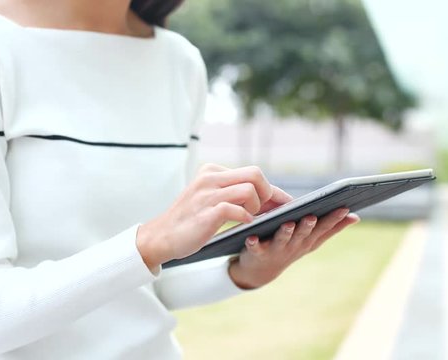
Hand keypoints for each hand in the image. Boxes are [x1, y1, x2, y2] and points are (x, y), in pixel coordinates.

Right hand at [136, 163, 292, 271]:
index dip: (273, 190)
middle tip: (264, 212)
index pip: (252, 173)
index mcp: (212, 171)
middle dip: (268, 194)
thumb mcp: (211, 199)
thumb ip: (235, 194)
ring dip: (256, 207)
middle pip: (256, 174)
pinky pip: (236, 209)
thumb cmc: (191, 221)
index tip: (286, 203)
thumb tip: (272, 199)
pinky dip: (245, 217)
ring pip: (249, 190)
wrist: (161, 237)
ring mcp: (207, 194)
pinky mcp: (206, 212)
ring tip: (250, 218)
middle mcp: (210, 178)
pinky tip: (243, 224)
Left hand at [228, 208, 359, 288]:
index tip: (344, 207)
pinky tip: (251, 237)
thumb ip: (331, 228)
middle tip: (311, 216)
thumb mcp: (312, 239)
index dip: (334, 219)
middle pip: (303, 235)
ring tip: (287, 224)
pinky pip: (255, 248)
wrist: (260, 270)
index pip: (323, 228)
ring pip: (282, 240)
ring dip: (285, 233)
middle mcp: (295, 246)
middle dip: (308, 226)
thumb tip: (356, 216)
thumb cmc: (290, 247)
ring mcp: (276, 250)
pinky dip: (253, 243)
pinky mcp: (257, 252)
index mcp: (308, 240)